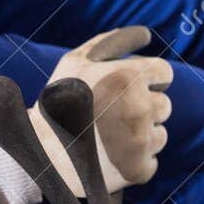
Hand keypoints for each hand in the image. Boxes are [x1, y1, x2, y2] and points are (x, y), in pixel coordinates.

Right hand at [30, 26, 171, 192]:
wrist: (38, 152)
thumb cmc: (57, 102)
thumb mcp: (75, 62)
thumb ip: (109, 42)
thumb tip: (145, 34)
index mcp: (127, 77)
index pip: (164, 74)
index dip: (148, 80)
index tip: (131, 88)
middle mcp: (139, 107)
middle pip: (164, 105)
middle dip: (143, 108)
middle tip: (114, 115)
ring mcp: (140, 141)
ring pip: (160, 134)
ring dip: (141, 135)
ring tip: (109, 137)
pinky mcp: (139, 170)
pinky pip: (150, 160)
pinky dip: (135, 160)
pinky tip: (111, 157)